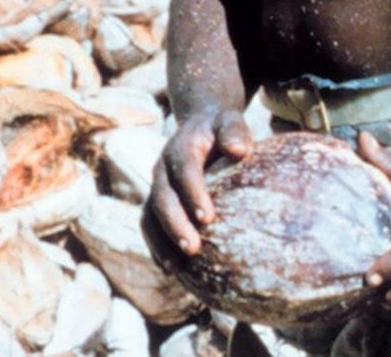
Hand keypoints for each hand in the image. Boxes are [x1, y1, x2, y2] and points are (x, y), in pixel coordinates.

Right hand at [144, 109, 252, 257]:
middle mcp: (162, 168)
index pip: (184, 170)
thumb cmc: (221, 128)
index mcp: (181, 148)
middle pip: (162, 198)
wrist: (199, 126)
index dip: (193, 193)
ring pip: (150, 216)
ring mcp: (157, 187)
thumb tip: (240, 150)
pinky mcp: (156, 202)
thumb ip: (234, 131)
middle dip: (175, 224)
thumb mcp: (229, 121)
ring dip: (161, 242)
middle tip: (193, 248)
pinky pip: (150, 226)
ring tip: (175, 268)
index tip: (207, 218)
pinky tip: (171, 269)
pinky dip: (156, 247)